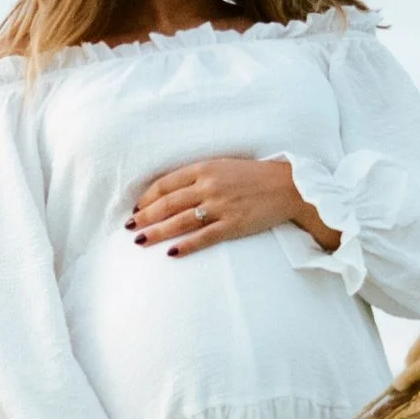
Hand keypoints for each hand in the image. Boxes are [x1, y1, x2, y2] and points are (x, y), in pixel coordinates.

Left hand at [128, 156, 341, 257]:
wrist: (290, 186)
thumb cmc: (255, 176)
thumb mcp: (224, 166)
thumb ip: (199, 176)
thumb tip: (172, 191)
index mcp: (205, 168)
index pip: (166, 184)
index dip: (147, 197)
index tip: (136, 207)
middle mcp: (209, 186)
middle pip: (167, 204)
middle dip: (144, 216)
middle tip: (130, 227)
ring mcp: (220, 207)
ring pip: (179, 222)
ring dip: (156, 232)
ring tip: (139, 240)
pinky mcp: (233, 225)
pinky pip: (203, 238)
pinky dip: (185, 246)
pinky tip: (170, 252)